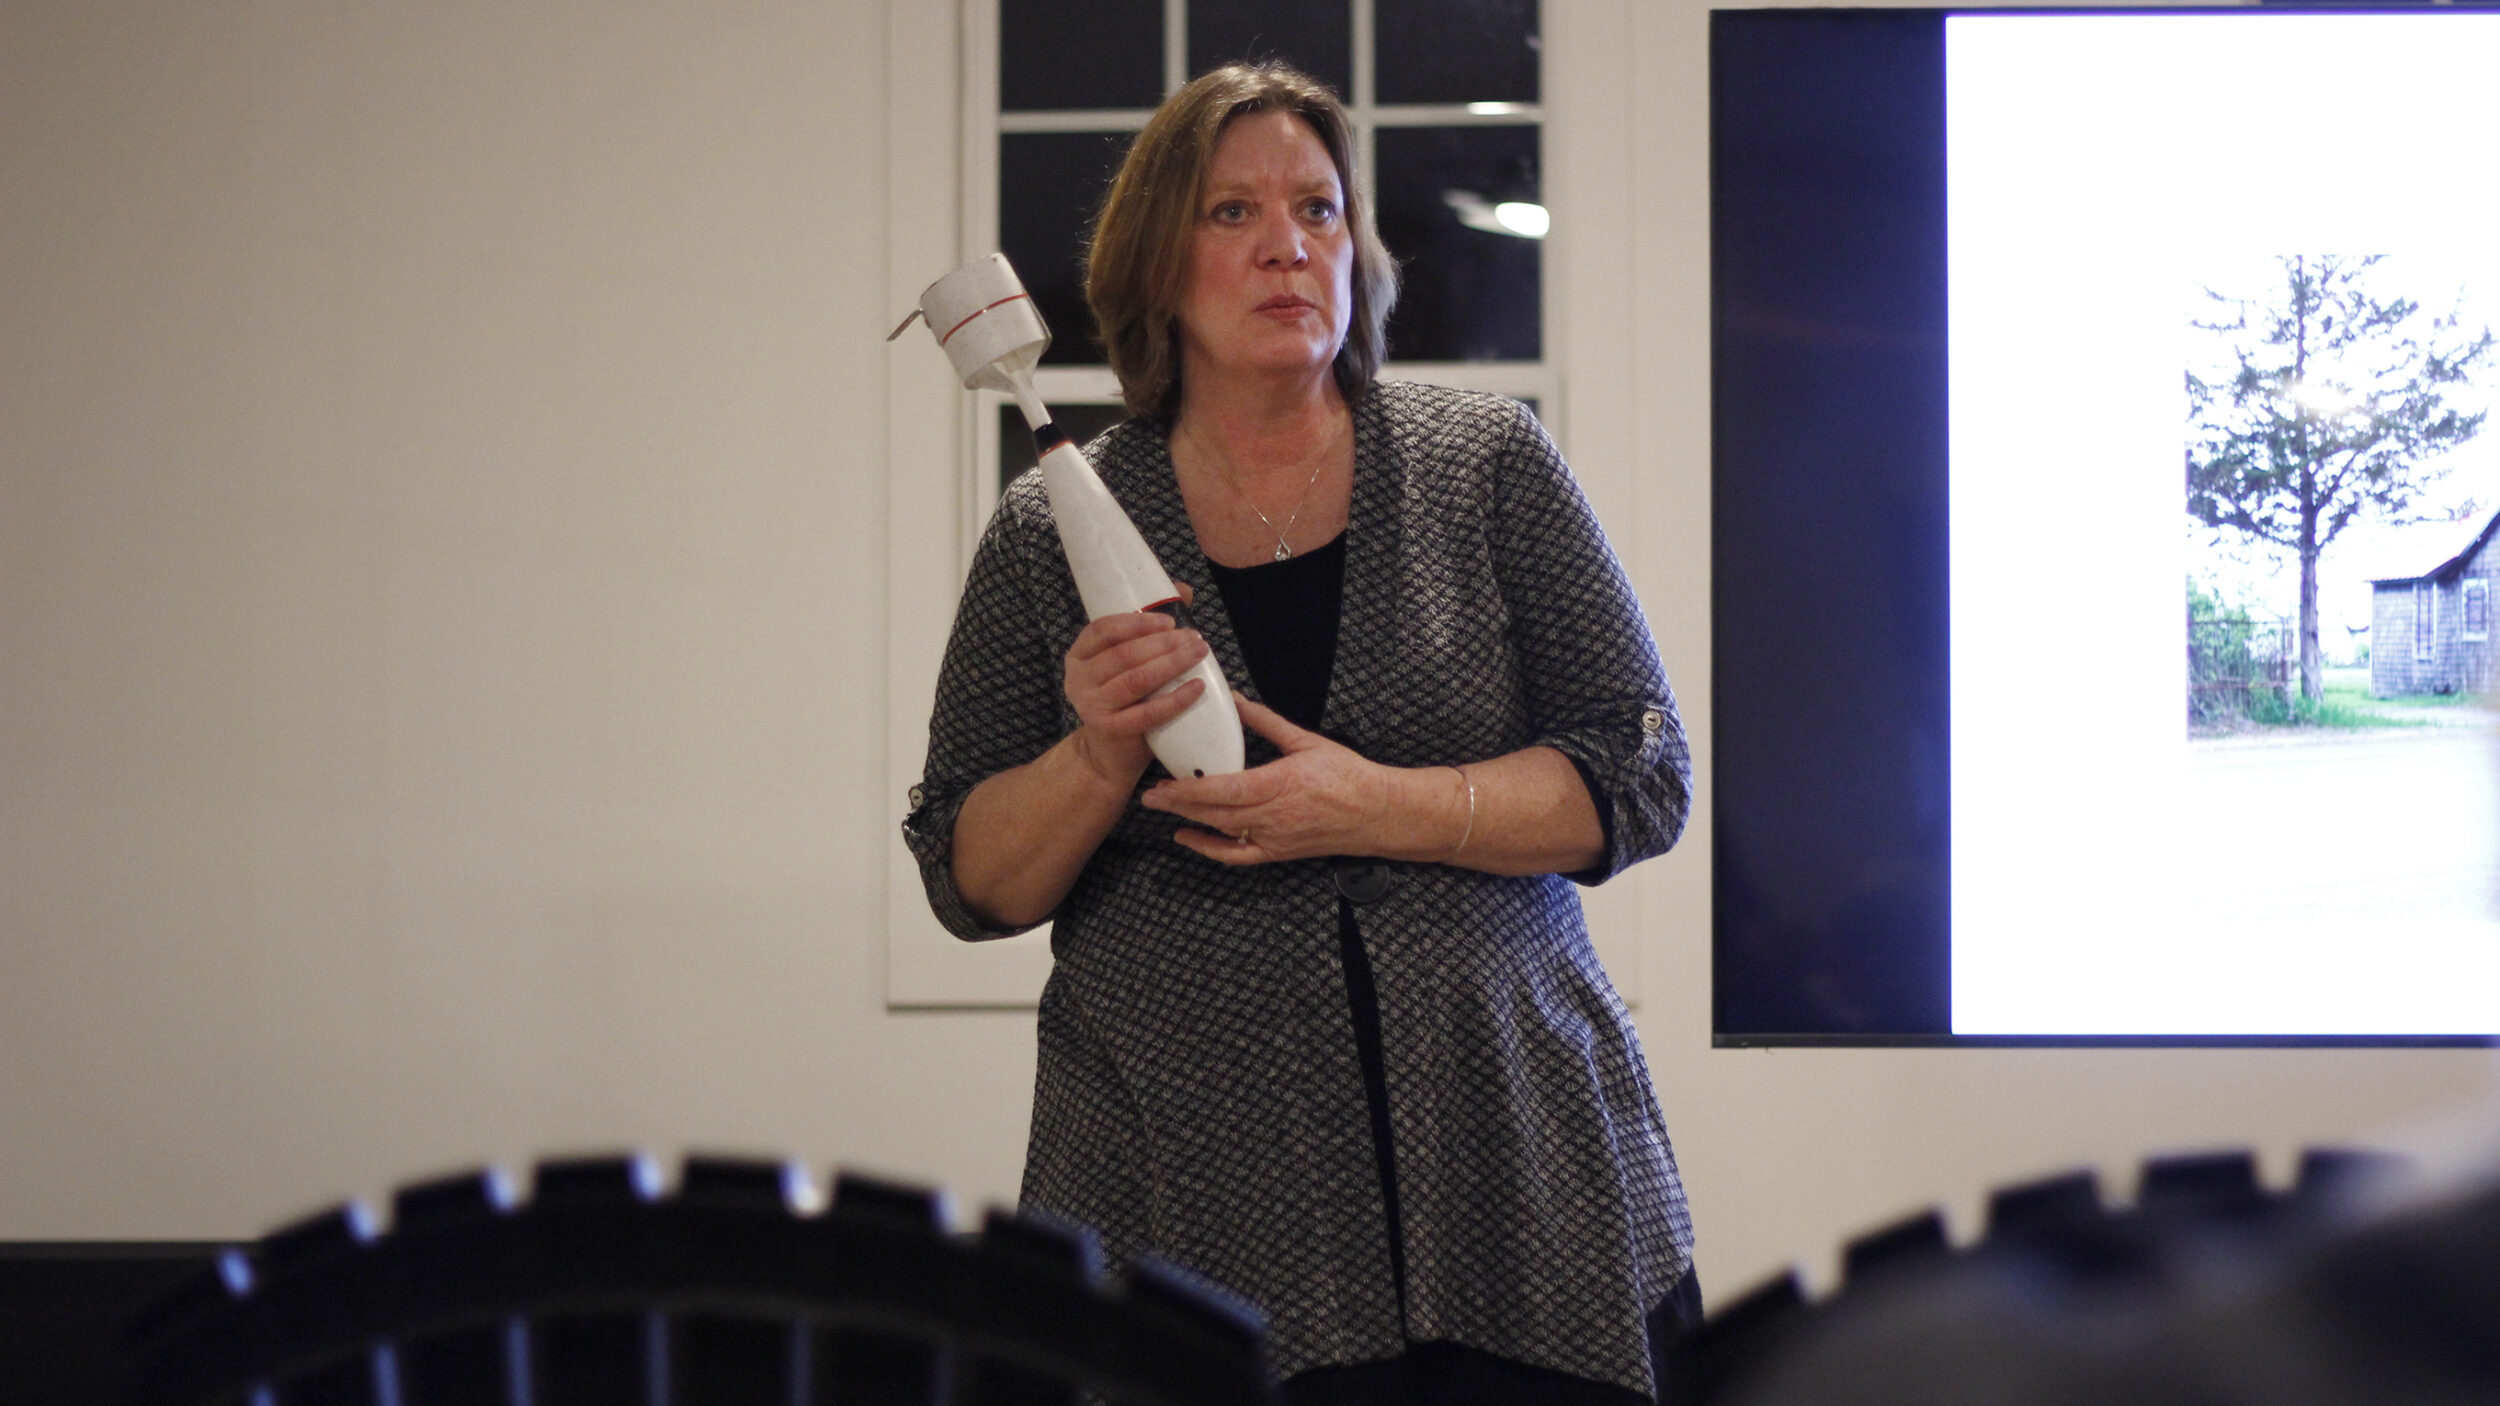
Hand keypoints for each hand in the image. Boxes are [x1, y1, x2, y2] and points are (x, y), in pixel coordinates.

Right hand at [1063, 588, 1207, 784]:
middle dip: (1164, 643)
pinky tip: (1196, 687)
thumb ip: (1150, 629)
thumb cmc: (1124, 701)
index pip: (1103, 629)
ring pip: (1136, 679)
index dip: (1138, 623)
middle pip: (1124, 654)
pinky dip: (1174, 699)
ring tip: (1199, 653)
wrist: (1108, 754)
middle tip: (1195, 638)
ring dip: (1171, 664)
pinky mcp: (1109, 729)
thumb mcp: (1128, 663)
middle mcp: (1079, 678)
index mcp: (1079, 655)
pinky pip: (1147, 712)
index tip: (1170, 621)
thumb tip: (1183, 589)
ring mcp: (1091, 705)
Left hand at [1141, 696, 1390, 864]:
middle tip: (1150, 795)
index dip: (1189, 790)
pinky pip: (1236, 856)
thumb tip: (1236, 701)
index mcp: (1280, 784)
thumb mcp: (1306, 741)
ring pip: (1221, 832)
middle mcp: (1274, 816)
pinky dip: (1208, 848)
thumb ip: (1266, 723)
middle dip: (1178, 805)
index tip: (1163, 784)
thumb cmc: (1346, 775)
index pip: (1224, 791)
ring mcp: (1274, 838)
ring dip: (1189, 820)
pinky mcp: (1277, 852)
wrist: (1377, 813)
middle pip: (1215, 814)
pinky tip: (1187, 836)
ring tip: (1163, 806)